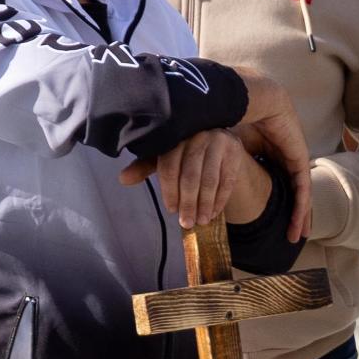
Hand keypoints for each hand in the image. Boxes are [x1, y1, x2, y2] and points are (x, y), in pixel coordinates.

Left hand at [126, 127, 274, 230]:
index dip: (169, 191)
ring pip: (210, 180)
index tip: (171, 210)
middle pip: (191, 175)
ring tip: (201, 221)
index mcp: (175, 135)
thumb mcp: (166, 156)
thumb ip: (145, 167)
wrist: (220, 139)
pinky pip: (227, 180)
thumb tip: (123, 179)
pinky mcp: (235, 151)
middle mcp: (197, 135)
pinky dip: (220, 200)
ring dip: (205, 204)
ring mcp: (218, 142)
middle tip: (186, 223)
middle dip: (188, 203)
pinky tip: (214, 213)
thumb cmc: (186, 151)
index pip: (170, 166)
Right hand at [229, 68, 312, 236]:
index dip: (275, 202)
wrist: (253, 99)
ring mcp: (294, 160)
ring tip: (296, 237)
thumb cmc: (236, 117)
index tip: (275, 220)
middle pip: (291, 192)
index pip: (275, 182)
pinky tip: (298, 226)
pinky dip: (300, 210)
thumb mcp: (225, 145)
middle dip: (293, 215)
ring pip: (300, 195)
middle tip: (290, 237)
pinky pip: (302, 191)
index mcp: (270, 152)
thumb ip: (216, 160)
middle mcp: (284, 158)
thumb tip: (192, 171)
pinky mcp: (299, 161)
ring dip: (298, 217)